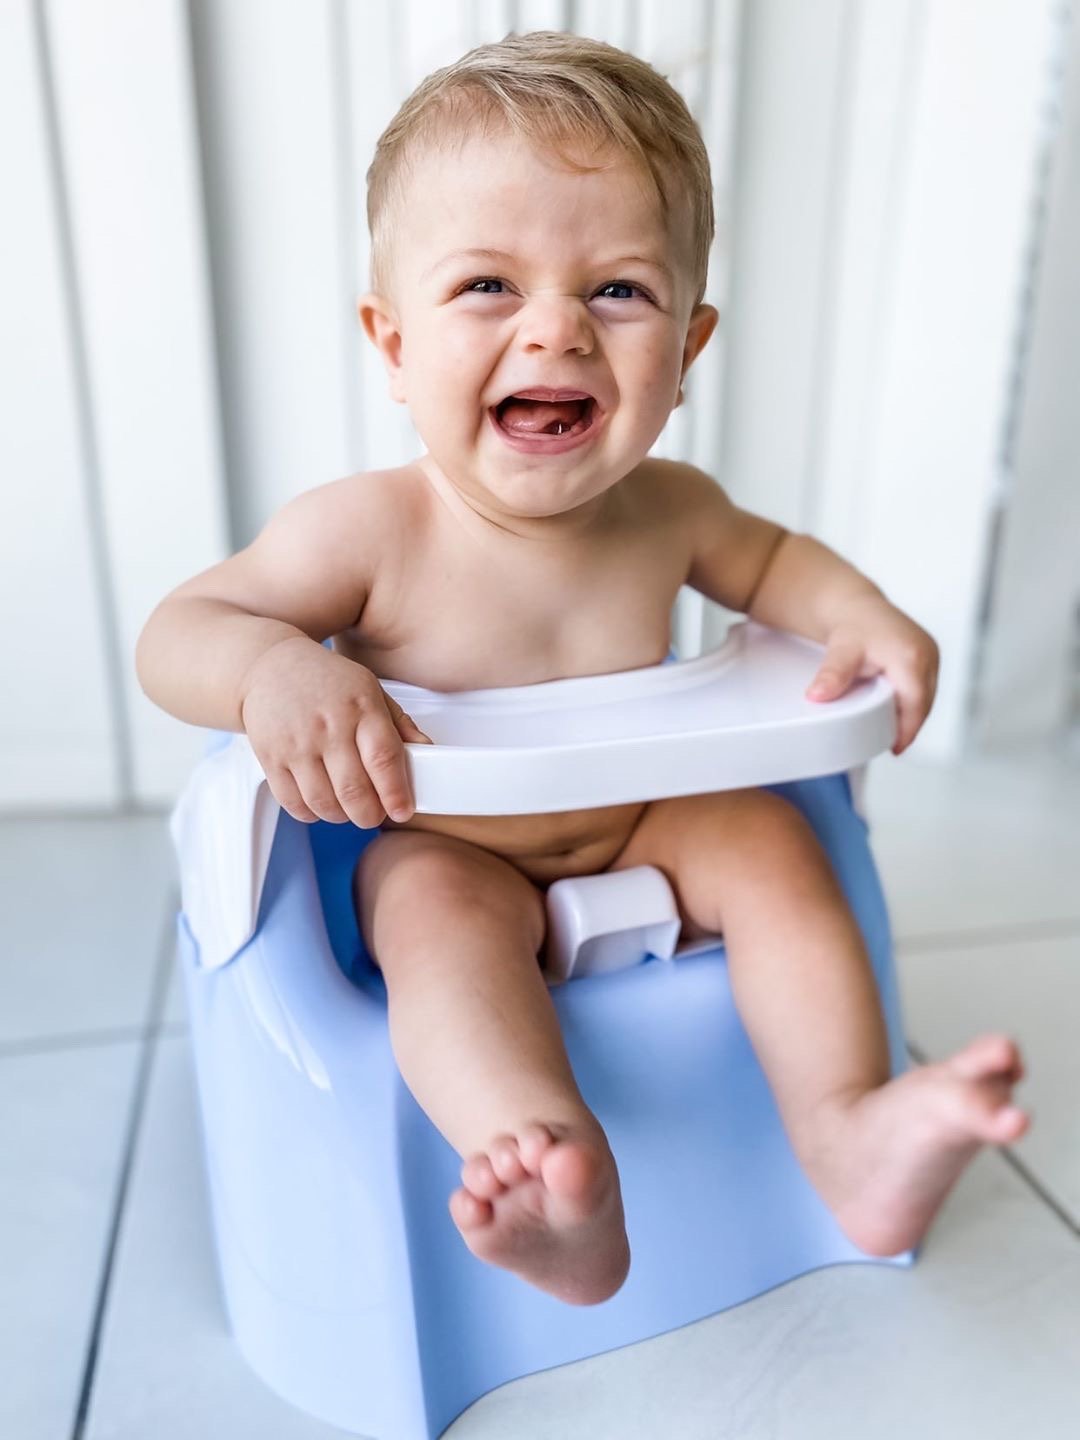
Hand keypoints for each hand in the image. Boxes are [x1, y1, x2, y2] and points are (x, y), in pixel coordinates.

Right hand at [240, 637, 431, 825]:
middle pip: (354, 790)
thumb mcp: (371, 690)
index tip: (403, 811)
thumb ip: (400, 724)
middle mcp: (328, 725)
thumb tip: (426, 752)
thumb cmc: (327, 680)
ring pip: (324, 803)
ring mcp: (296, 743)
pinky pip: (294, 803)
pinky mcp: (270, 756)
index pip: (383, 759)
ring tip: (348, 807)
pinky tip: (321, 802)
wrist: (271, 664)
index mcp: (360, 707)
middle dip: (370, 814)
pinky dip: (311, 813)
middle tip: (375, 814)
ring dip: (341, 816)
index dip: (395, 793)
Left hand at [805, 596, 938, 753]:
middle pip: (924, 703)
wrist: (857, 606)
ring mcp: (931, 654)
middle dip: (910, 725)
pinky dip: (915, 702)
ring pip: (927, 696)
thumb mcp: (841, 652)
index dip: (907, 729)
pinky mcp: (930, 655)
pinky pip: (926, 686)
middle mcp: (928, 654)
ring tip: (895, 733)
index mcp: (911, 656)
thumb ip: (833, 675)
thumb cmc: (851, 627)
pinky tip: (902, 714)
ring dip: (914, 714)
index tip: (896, 748)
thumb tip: (816, 696)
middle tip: (892, 744)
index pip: (915, 704)